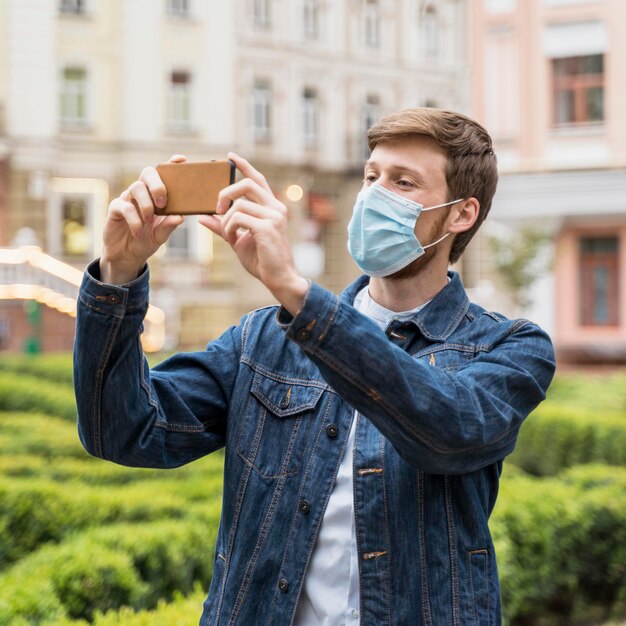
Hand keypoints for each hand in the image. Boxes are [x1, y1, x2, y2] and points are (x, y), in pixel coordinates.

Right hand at [100, 155, 185, 283]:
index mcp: (156, 195)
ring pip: (136, 187)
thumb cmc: (146, 240)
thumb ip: (169, 225)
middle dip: (157, 184)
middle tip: (163, 202)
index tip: (181, 160)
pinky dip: (134, 220)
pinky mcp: (115, 209)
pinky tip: (138, 231)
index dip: (171, 164)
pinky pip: (124, 206)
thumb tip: (181, 217)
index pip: (163, 174)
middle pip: (147, 173)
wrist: (127, 256)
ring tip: (150, 220)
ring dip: (146, 204)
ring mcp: (127, 198)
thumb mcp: (161, 235)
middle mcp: (142, 193)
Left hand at [199, 152, 308, 314]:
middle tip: (217, 208)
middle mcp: (276, 208)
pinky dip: (229, 228)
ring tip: (228, 234)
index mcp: (272, 207)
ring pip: (239, 205)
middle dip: (226, 193)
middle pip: (247, 185)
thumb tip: (202, 217)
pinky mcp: (267, 227)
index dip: (245, 166)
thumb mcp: (238, 240)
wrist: (278, 278)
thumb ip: (223, 226)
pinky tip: (232, 239)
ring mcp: (274, 216)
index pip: (258, 180)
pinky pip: (238, 218)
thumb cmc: (262, 259)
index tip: (231, 156)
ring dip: (226, 220)